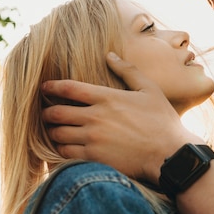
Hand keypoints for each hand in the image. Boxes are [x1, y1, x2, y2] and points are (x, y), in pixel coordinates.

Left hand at [41, 52, 202, 181]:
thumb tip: (109, 54)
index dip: (52, 87)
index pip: (69, 88)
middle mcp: (95, 117)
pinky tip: (62, 149)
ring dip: (53, 132)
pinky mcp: (94, 158)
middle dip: (47, 112)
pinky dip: (60, 151)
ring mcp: (93, 139)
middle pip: (56, 112)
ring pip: (58, 134)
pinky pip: (65, 154)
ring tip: (54, 131)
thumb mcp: (149, 89)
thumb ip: (127, 70)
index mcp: (107, 98)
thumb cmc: (162, 121)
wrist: (169, 155)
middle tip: (46, 113)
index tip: (43, 87)